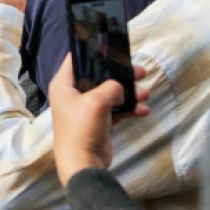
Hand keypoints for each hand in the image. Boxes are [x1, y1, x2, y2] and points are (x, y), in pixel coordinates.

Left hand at [48, 56, 150, 186]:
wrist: (84, 164)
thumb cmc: (83, 129)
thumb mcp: (97, 101)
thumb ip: (111, 87)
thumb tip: (120, 88)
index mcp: (64, 84)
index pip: (76, 59)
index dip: (92, 51)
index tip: (112, 45)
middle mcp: (73, 94)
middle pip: (99, 75)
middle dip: (120, 73)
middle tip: (140, 71)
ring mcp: (86, 108)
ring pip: (110, 92)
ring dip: (129, 92)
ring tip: (145, 92)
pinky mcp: (99, 122)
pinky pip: (116, 109)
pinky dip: (129, 108)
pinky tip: (144, 109)